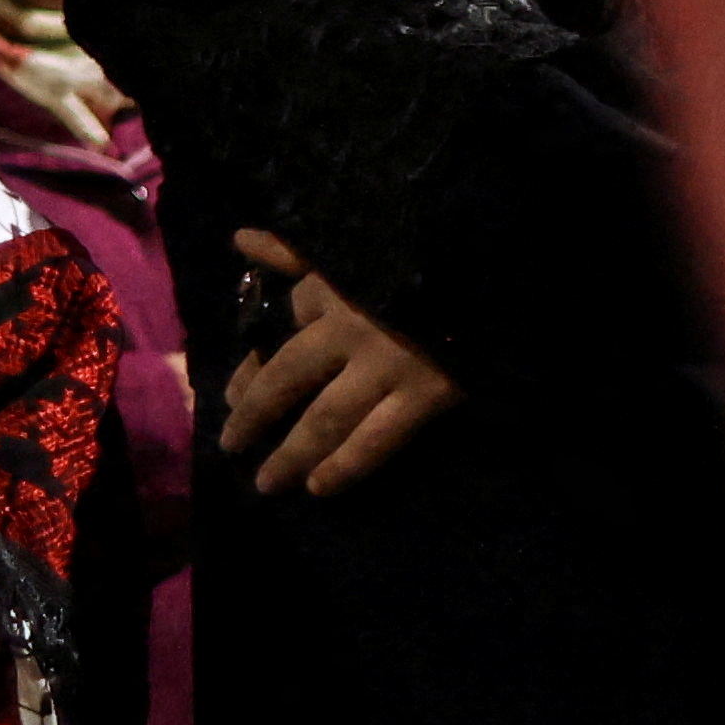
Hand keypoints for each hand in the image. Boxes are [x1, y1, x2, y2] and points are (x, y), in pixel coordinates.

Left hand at [224, 231, 456, 496]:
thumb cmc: (417, 252)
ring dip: (292, 453)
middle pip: (286, 379)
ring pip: (325, 419)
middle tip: (232, 447)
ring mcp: (387, 365)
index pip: (276, 329)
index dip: (249, 367)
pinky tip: (319, 487)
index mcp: (330, 288)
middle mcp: (348, 329)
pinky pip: (377, 440)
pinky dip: (346, 465)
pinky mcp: (426, 394)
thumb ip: (293, 249)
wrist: (492, 262)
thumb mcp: (352, 245)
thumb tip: (240, 237)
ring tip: (267, 483)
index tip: (232, 396)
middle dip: (254, 416)